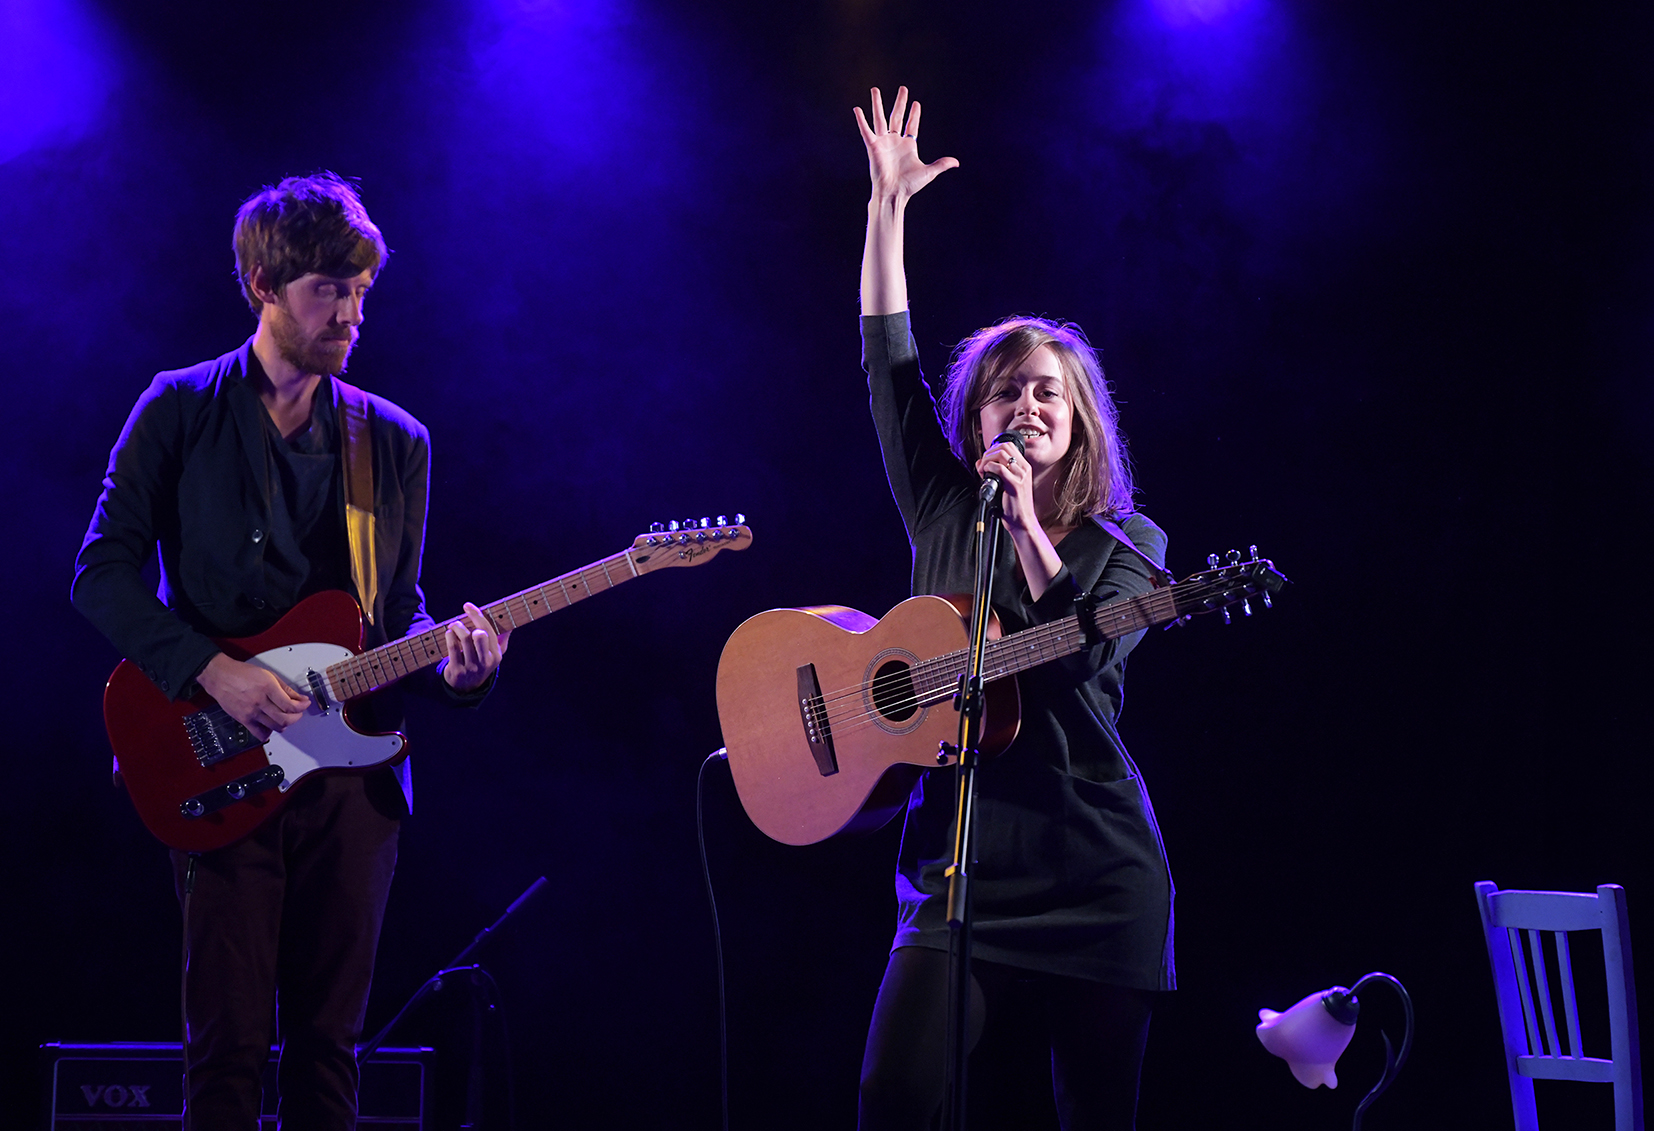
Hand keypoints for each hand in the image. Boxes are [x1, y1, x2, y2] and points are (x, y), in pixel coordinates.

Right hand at [197, 653, 310, 741]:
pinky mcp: (243, 720)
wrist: (220, 677)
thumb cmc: (241, 673)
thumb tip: (299, 698)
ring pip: (275, 727)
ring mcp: (251, 712)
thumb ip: (285, 688)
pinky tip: (271, 726)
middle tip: (298, 712)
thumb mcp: (268, 675)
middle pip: (285, 718)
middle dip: (296, 717)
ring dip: (285, 724)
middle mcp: (259, 701)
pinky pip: (259, 733)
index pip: (290, 705)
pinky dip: (269, 733)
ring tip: (286, 717)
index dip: (302, 707)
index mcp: (267, 688)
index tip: (305, 704)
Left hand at [441, 601, 508, 692]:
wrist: (467, 688)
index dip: (477, 615)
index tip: (467, 606)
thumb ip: (502, 639)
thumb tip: (510, 625)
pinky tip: (448, 634)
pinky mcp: (457, 671)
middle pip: (480, 635)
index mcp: (496, 655)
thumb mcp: (494, 654)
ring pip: (464, 639)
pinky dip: (449, 637)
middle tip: (459, 621)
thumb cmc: (481, 663)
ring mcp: (471, 667)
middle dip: (469, 623)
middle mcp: (485, 661)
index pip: (488, 630)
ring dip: (456, 628)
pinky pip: (453, 648)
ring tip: (453, 626)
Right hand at [853, 86, 958, 202]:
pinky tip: (857, 109)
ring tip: (875, 89)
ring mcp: (883, 142)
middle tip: (903, 88)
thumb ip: (941, 164)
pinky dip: (861, 120)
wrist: (894, 193)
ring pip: (880, 118)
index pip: (912, 125)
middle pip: (897, 116)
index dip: (914, 114)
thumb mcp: (929, 172)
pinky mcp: (873, 146)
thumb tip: (956, 163)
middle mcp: (895, 141)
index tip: (916, 103)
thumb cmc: (909, 186)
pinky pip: (866, 130)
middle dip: (900, 102)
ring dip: (877, 104)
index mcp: (908, 145)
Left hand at [975, 439, 1036, 532]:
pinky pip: (999, 468)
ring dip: (987, 459)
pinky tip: (985, 475)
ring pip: (1001, 454)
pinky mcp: (1015, 484)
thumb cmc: (1013, 505)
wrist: (1022, 522)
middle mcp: (1024, 469)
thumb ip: (995, 472)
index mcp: (1024, 467)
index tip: (986, 460)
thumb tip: (980, 462)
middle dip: (988, 453)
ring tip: (983, 471)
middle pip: (1004, 447)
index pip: (1008, 446)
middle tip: (982, 466)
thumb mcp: (1006, 484)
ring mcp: (1021, 475)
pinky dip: (988, 468)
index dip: (994, 449)